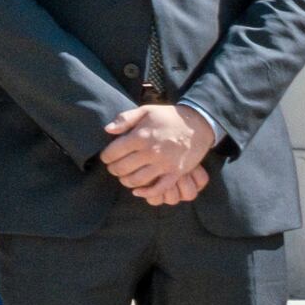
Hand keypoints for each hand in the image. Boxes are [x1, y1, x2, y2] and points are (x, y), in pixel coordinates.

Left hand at [104, 102, 219, 205]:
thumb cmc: (168, 117)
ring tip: (123, 177)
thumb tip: (107, 130)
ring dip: (126, 181)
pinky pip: (159, 189)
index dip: (106, 157)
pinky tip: (137, 191)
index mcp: (141, 136)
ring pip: (137, 180)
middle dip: (113, 170)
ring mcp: (164, 164)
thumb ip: (125, 119)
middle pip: (123, 168)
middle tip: (113, 168)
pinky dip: (146, 193)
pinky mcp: (176, 173)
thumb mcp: (145, 111)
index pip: (114, 152)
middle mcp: (151, 152)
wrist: (198, 124)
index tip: (106, 157)